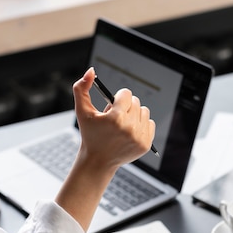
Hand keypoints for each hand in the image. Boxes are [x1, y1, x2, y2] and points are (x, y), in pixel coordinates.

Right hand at [54, 68, 154, 230]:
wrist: (98, 161)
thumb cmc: (90, 135)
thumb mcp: (82, 111)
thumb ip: (81, 88)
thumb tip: (91, 71)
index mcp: (116, 118)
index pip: (126, 93)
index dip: (118, 98)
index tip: (113, 107)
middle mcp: (130, 127)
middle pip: (136, 101)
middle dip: (126, 107)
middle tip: (116, 118)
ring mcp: (139, 137)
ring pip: (144, 111)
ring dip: (135, 114)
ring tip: (123, 124)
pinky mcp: (146, 144)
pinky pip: (151, 123)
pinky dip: (141, 125)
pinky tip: (130, 131)